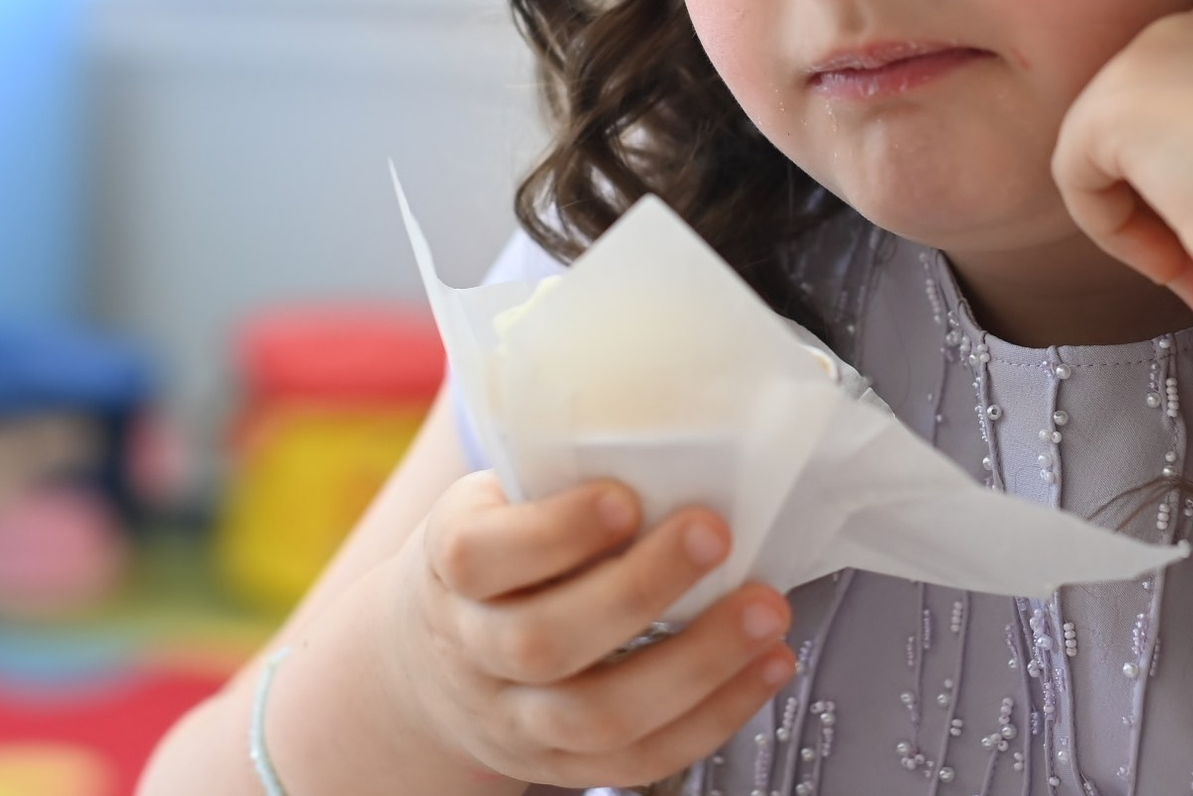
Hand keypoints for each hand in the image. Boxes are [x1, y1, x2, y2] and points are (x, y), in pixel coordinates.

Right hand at [376, 471, 795, 790]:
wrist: (427, 660)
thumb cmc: (491, 555)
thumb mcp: (495, 502)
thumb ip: (555, 477)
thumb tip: (671, 430)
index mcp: (452, 567)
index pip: (480, 557)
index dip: (554, 532)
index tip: (624, 498)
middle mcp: (474, 652)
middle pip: (543, 643)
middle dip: (641, 590)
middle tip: (714, 534)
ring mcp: (515, 721)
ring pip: (598, 716)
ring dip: (698, 665)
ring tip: (765, 610)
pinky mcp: (561, 766)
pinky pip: (639, 761)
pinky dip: (714, 717)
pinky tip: (765, 667)